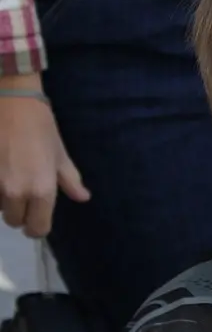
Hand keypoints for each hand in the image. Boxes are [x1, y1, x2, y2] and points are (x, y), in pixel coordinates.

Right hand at [0, 74, 89, 237]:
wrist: (11, 102)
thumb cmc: (40, 127)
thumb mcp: (60, 154)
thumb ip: (70, 181)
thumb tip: (83, 197)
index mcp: (41, 190)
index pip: (38, 229)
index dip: (38, 228)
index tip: (37, 219)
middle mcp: (16, 192)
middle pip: (15, 221)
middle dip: (20, 213)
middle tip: (25, 195)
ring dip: (5, 200)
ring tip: (12, 177)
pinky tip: (1, 172)